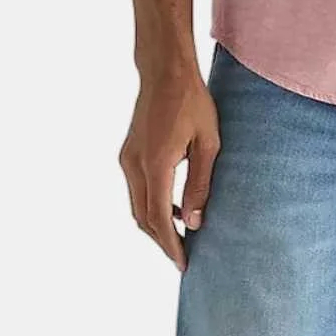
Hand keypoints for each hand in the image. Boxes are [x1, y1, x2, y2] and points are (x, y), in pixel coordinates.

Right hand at [120, 64, 219, 271]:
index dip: (171, 245)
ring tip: (182, 238)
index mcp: (155, 164)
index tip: (184, 264)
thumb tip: (194, 222)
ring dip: (156, 225)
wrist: (165, 72)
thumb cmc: (193, 103)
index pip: (160, 218)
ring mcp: (127, 159)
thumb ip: (200, 185)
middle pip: (143, 218)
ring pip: (137, 207)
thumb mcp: (208, 145)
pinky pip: (137, 191)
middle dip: (162, 241)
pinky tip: (176, 210)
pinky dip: (152, 207)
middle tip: (184, 258)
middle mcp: (134, 165)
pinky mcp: (128, 155)